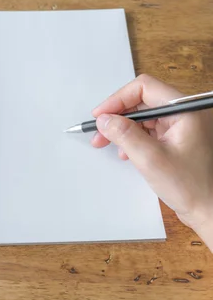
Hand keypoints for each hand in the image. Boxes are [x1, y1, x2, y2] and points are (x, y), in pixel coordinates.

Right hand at [92, 74, 212, 242]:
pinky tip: (126, 152)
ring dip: (123, 128)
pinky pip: (150, 129)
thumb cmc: (191, 187)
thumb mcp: (150, 159)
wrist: (210, 211)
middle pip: (142, 101)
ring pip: (144, 116)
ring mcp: (182, 125)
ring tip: (107, 144)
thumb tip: (104, 119)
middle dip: (117, 116)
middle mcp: (186, 113)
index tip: (100, 116)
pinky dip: (134, 137)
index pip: (144, 88)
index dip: (118, 100)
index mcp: (186, 110)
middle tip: (98, 133)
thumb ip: (124, 135)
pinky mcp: (178, 137)